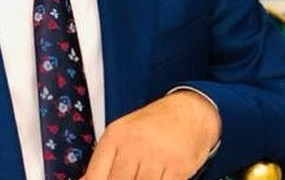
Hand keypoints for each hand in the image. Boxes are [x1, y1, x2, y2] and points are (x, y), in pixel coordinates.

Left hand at [80, 90, 220, 179]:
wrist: (189, 111)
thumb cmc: (152, 125)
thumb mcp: (122, 134)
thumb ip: (103, 161)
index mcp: (115, 137)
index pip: (95, 176)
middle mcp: (134, 144)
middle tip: (127, 178)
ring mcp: (157, 155)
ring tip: (141, 176)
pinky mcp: (179, 166)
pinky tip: (157, 178)